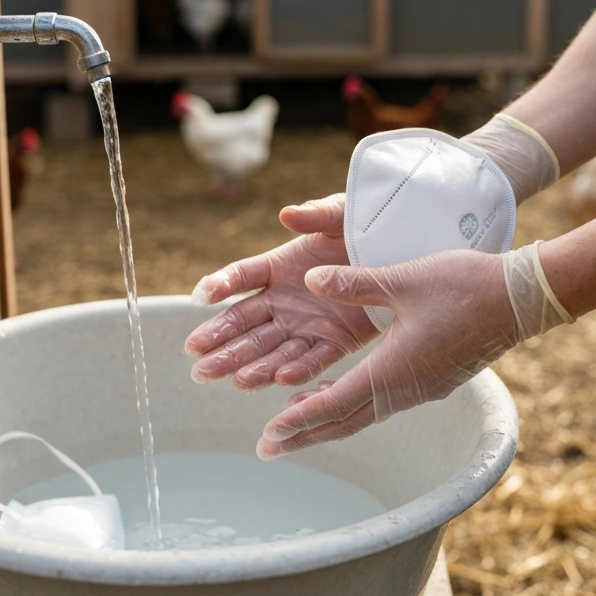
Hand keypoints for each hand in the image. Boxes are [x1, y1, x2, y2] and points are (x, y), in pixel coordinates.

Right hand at [185, 194, 380, 389]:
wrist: (398, 253)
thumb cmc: (362, 228)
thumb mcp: (340, 216)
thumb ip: (316, 214)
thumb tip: (288, 214)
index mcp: (278, 267)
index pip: (241, 276)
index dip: (220, 284)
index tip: (201, 297)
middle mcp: (284, 299)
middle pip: (245, 322)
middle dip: (220, 341)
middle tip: (196, 359)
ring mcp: (305, 324)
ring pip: (270, 347)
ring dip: (248, 364)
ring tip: (226, 377)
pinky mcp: (334, 342)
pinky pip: (312, 358)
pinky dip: (297, 370)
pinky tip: (277, 380)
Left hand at [255, 249, 519, 458]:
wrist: (520, 299)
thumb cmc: (464, 285)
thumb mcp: (403, 279)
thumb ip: (354, 283)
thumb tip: (310, 279)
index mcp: (392, 369)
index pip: (334, 404)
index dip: (297, 421)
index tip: (268, 435)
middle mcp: (405, 388)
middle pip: (345, 421)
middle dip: (304, 435)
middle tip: (267, 448)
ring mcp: (421, 388)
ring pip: (365, 414)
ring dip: (328, 420)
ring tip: (294, 425)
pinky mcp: (433, 380)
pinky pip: (384, 403)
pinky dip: (354, 405)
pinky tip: (341, 392)